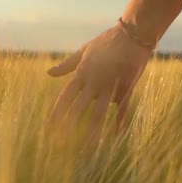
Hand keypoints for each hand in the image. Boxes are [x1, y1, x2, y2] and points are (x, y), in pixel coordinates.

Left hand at [47, 25, 151, 139]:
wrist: (133, 35)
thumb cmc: (107, 41)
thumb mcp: (84, 51)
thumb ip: (67, 65)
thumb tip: (49, 73)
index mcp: (83, 73)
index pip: (66, 97)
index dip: (58, 113)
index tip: (50, 127)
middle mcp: (95, 82)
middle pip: (80, 108)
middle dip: (71, 126)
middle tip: (63, 143)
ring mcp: (111, 86)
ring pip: (100, 112)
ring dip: (94, 131)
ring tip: (89, 148)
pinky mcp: (127, 88)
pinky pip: (122, 108)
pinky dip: (119, 122)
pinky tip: (115, 135)